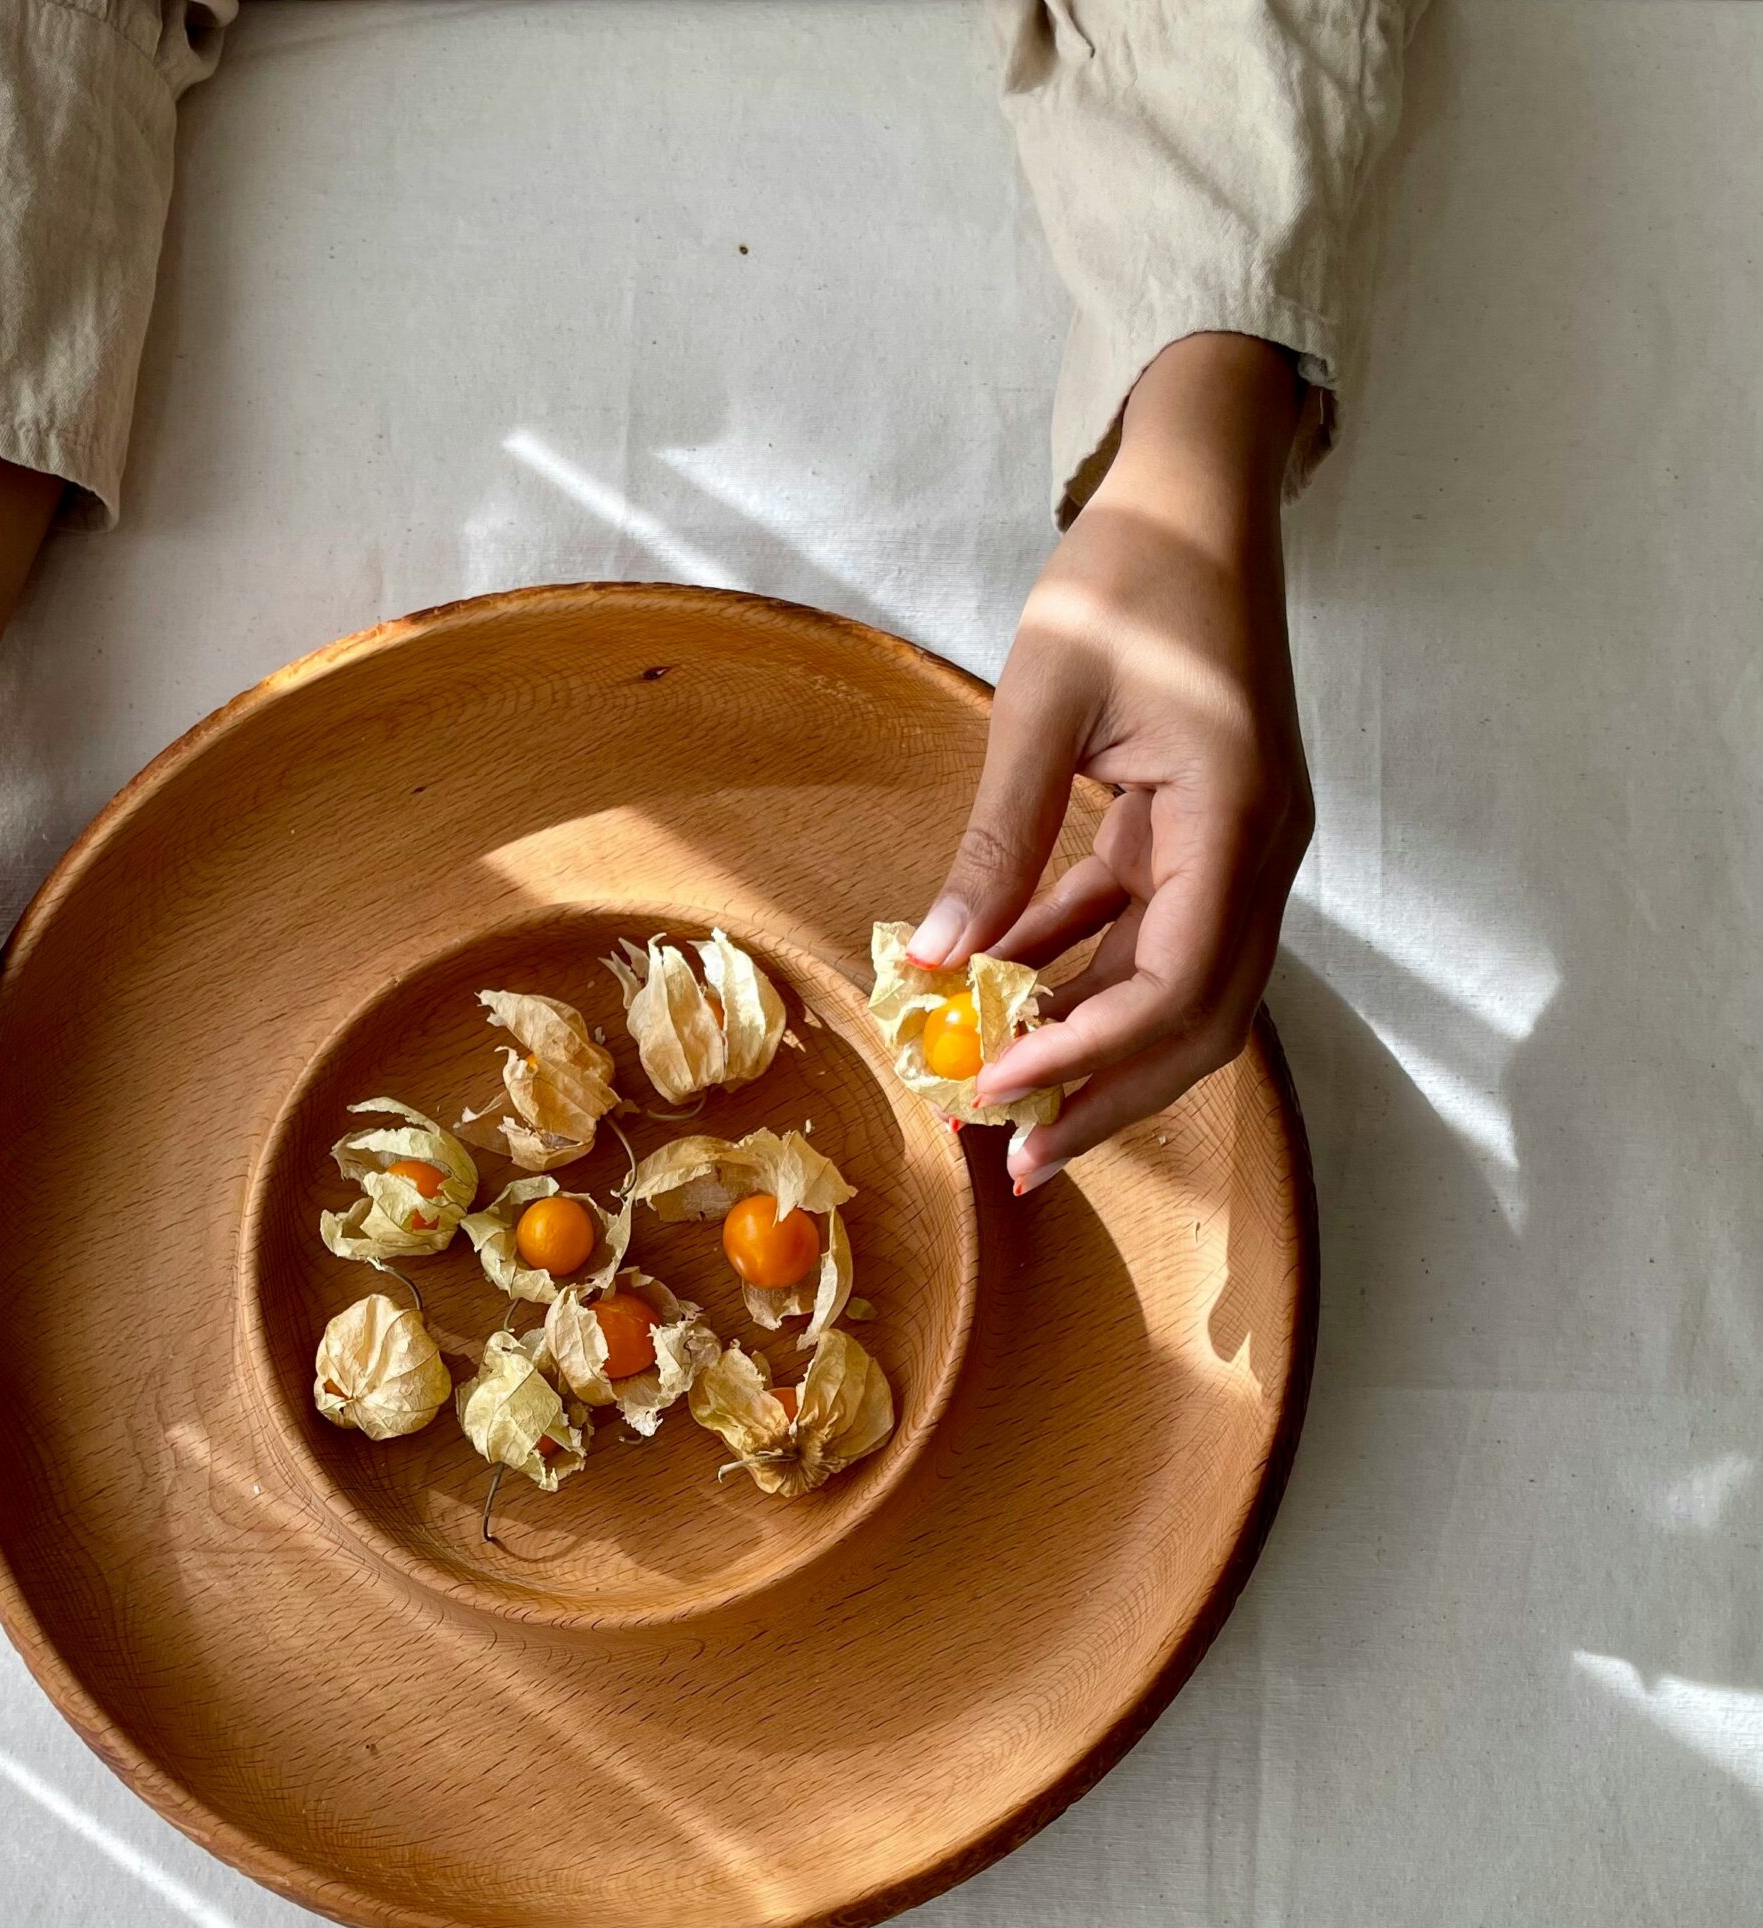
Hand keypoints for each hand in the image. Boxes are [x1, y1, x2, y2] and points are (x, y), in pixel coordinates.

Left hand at [909, 333, 1314, 1189]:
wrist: (1197, 498)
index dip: (1090, 1052)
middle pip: (1198, 1019)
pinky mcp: (1203, 834)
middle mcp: (1260, 850)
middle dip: (1107, 1094)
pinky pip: (1147, 931)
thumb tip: (938, 958)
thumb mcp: (1043, 704)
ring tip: (1000, 1099)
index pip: (1177, 982)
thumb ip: (996, 838)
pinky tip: (1003, 994)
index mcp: (1237, 817)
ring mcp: (1241, 847)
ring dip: (1093, 1047)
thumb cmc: (1128, 573)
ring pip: (1178, 989)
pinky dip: (1080, 970)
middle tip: (1015, 1158)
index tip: (999, 1089)